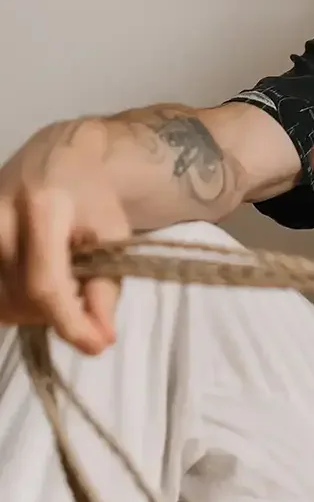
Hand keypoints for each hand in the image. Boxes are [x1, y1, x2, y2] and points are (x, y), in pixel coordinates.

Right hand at [0, 120, 130, 353]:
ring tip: (59, 286)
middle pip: (20, 299)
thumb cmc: (90, 195)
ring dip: (32, 311)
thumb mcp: (113, 233)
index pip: (45, 285)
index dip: (69, 322)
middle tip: (82, 299)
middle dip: (57, 313)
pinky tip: (32, 286)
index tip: (96, 345)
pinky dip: (12, 302)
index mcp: (42, 208)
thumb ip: (107, 286)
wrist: (57, 157)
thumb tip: (98, 340)